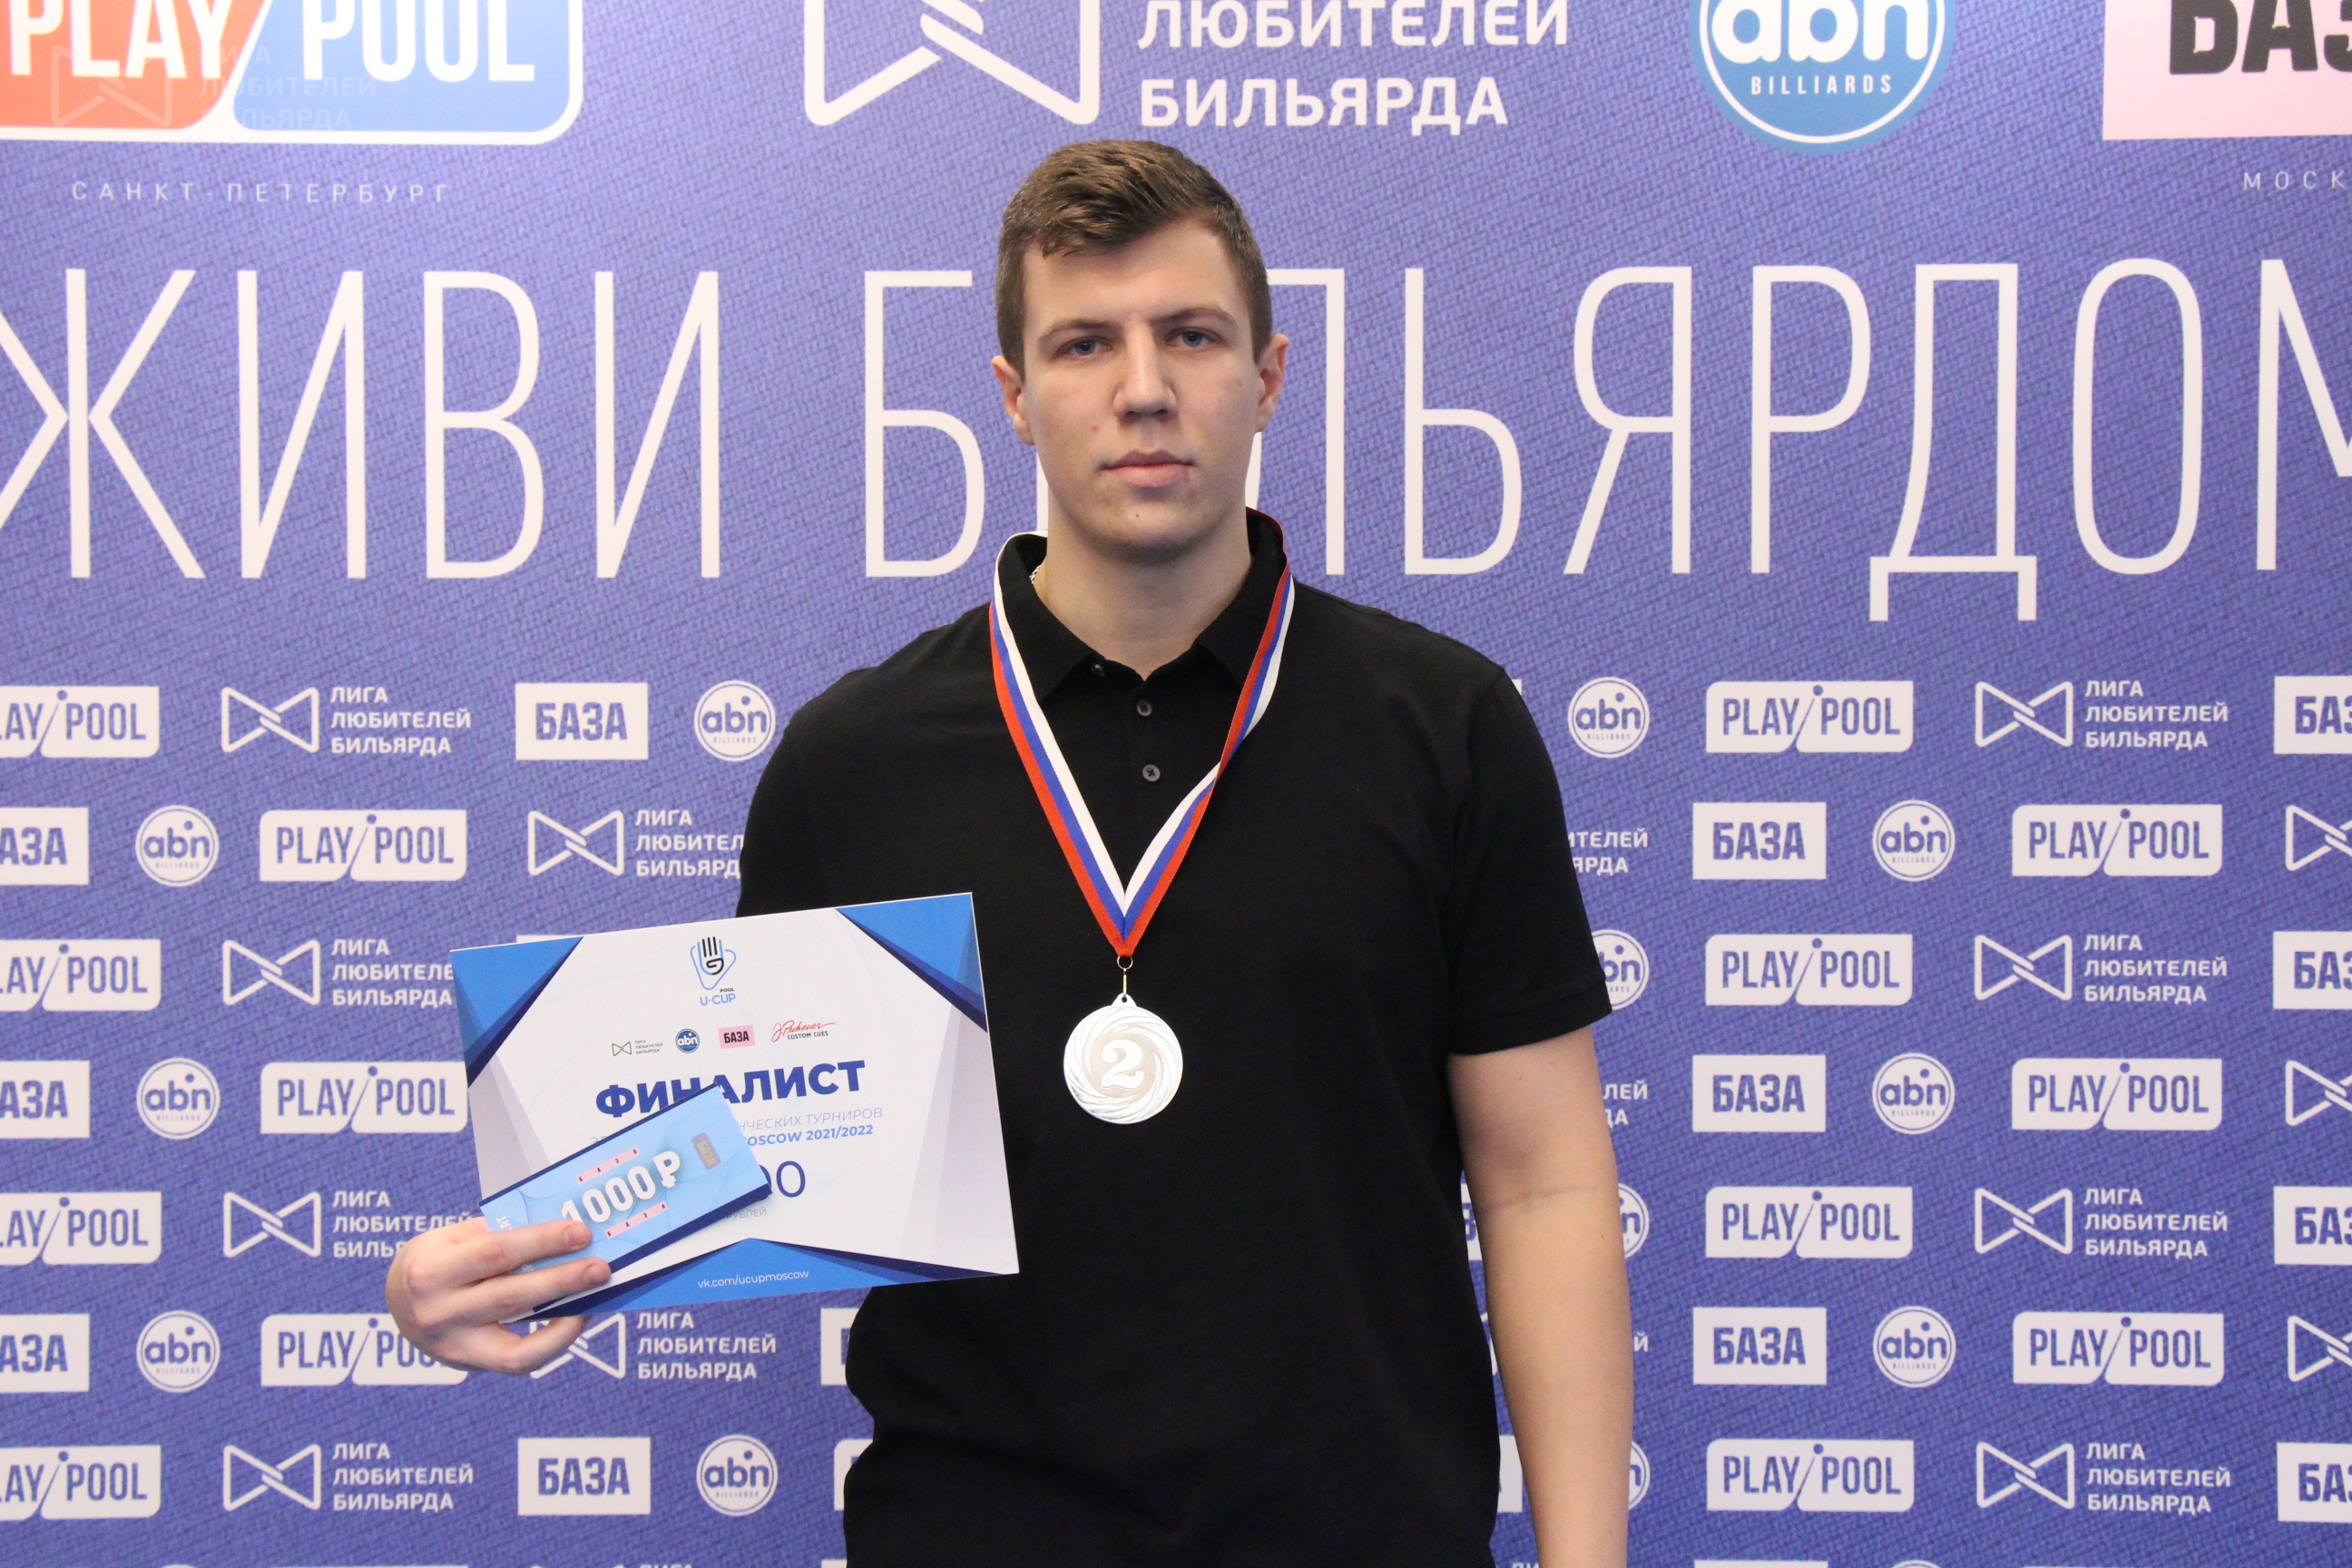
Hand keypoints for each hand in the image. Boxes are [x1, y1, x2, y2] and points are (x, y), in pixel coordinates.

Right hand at [384, 1217, 611, 1374]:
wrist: (398, 1302)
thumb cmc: (438, 1259)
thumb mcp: (455, 1238)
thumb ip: (500, 1235)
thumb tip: (563, 1235)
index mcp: (430, 1270)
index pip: (495, 1253)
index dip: (541, 1242)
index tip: (580, 1233)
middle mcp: (436, 1311)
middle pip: (510, 1294)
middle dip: (562, 1280)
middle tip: (601, 1267)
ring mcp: (451, 1344)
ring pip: (517, 1336)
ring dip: (565, 1312)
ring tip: (596, 1292)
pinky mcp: (468, 1364)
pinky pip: (518, 1361)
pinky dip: (552, 1343)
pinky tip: (575, 1319)